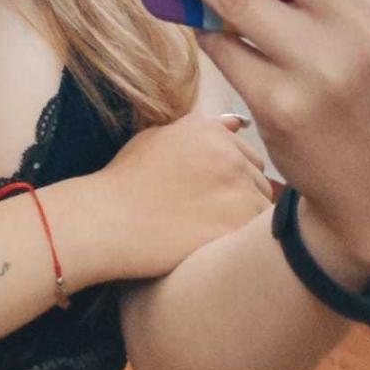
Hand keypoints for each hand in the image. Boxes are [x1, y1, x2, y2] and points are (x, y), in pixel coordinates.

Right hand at [92, 112, 273, 281]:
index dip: (233, 178)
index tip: (211, 194)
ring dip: (245, 222)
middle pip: (260, 182)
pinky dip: (241, 243)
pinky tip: (216, 245)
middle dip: (243, 198)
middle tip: (210, 215)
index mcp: (211, 130)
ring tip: (212, 231)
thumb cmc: (127, 180)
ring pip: (263, 210)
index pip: (249, 157)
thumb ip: (200, 129)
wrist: (107, 219)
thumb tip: (237, 123)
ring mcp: (235, 188)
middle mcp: (228, 153)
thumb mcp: (157, 138)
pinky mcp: (235, 225)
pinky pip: (256, 237)